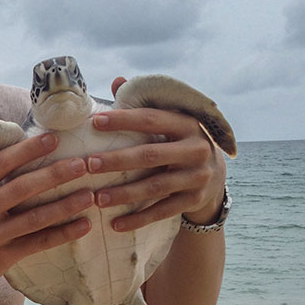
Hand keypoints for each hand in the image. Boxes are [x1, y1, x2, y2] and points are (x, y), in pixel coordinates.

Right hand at [0, 133, 92, 284]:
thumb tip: (25, 145)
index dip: (26, 150)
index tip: (53, 139)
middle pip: (20, 189)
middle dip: (53, 175)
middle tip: (81, 164)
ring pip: (33, 218)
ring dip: (64, 205)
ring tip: (89, 195)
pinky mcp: (3, 256)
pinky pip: (38, 243)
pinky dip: (63, 234)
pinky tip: (84, 225)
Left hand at [87, 78, 226, 231]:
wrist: (215, 175)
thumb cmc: (178, 142)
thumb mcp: (170, 122)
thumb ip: (145, 104)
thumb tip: (117, 80)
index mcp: (187, 124)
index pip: (152, 119)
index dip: (124, 120)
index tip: (95, 122)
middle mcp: (196, 149)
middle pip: (151, 155)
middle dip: (118, 160)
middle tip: (89, 164)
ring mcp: (197, 177)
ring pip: (155, 186)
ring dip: (124, 193)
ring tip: (97, 198)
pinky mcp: (194, 200)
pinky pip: (162, 211)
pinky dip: (138, 219)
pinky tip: (115, 224)